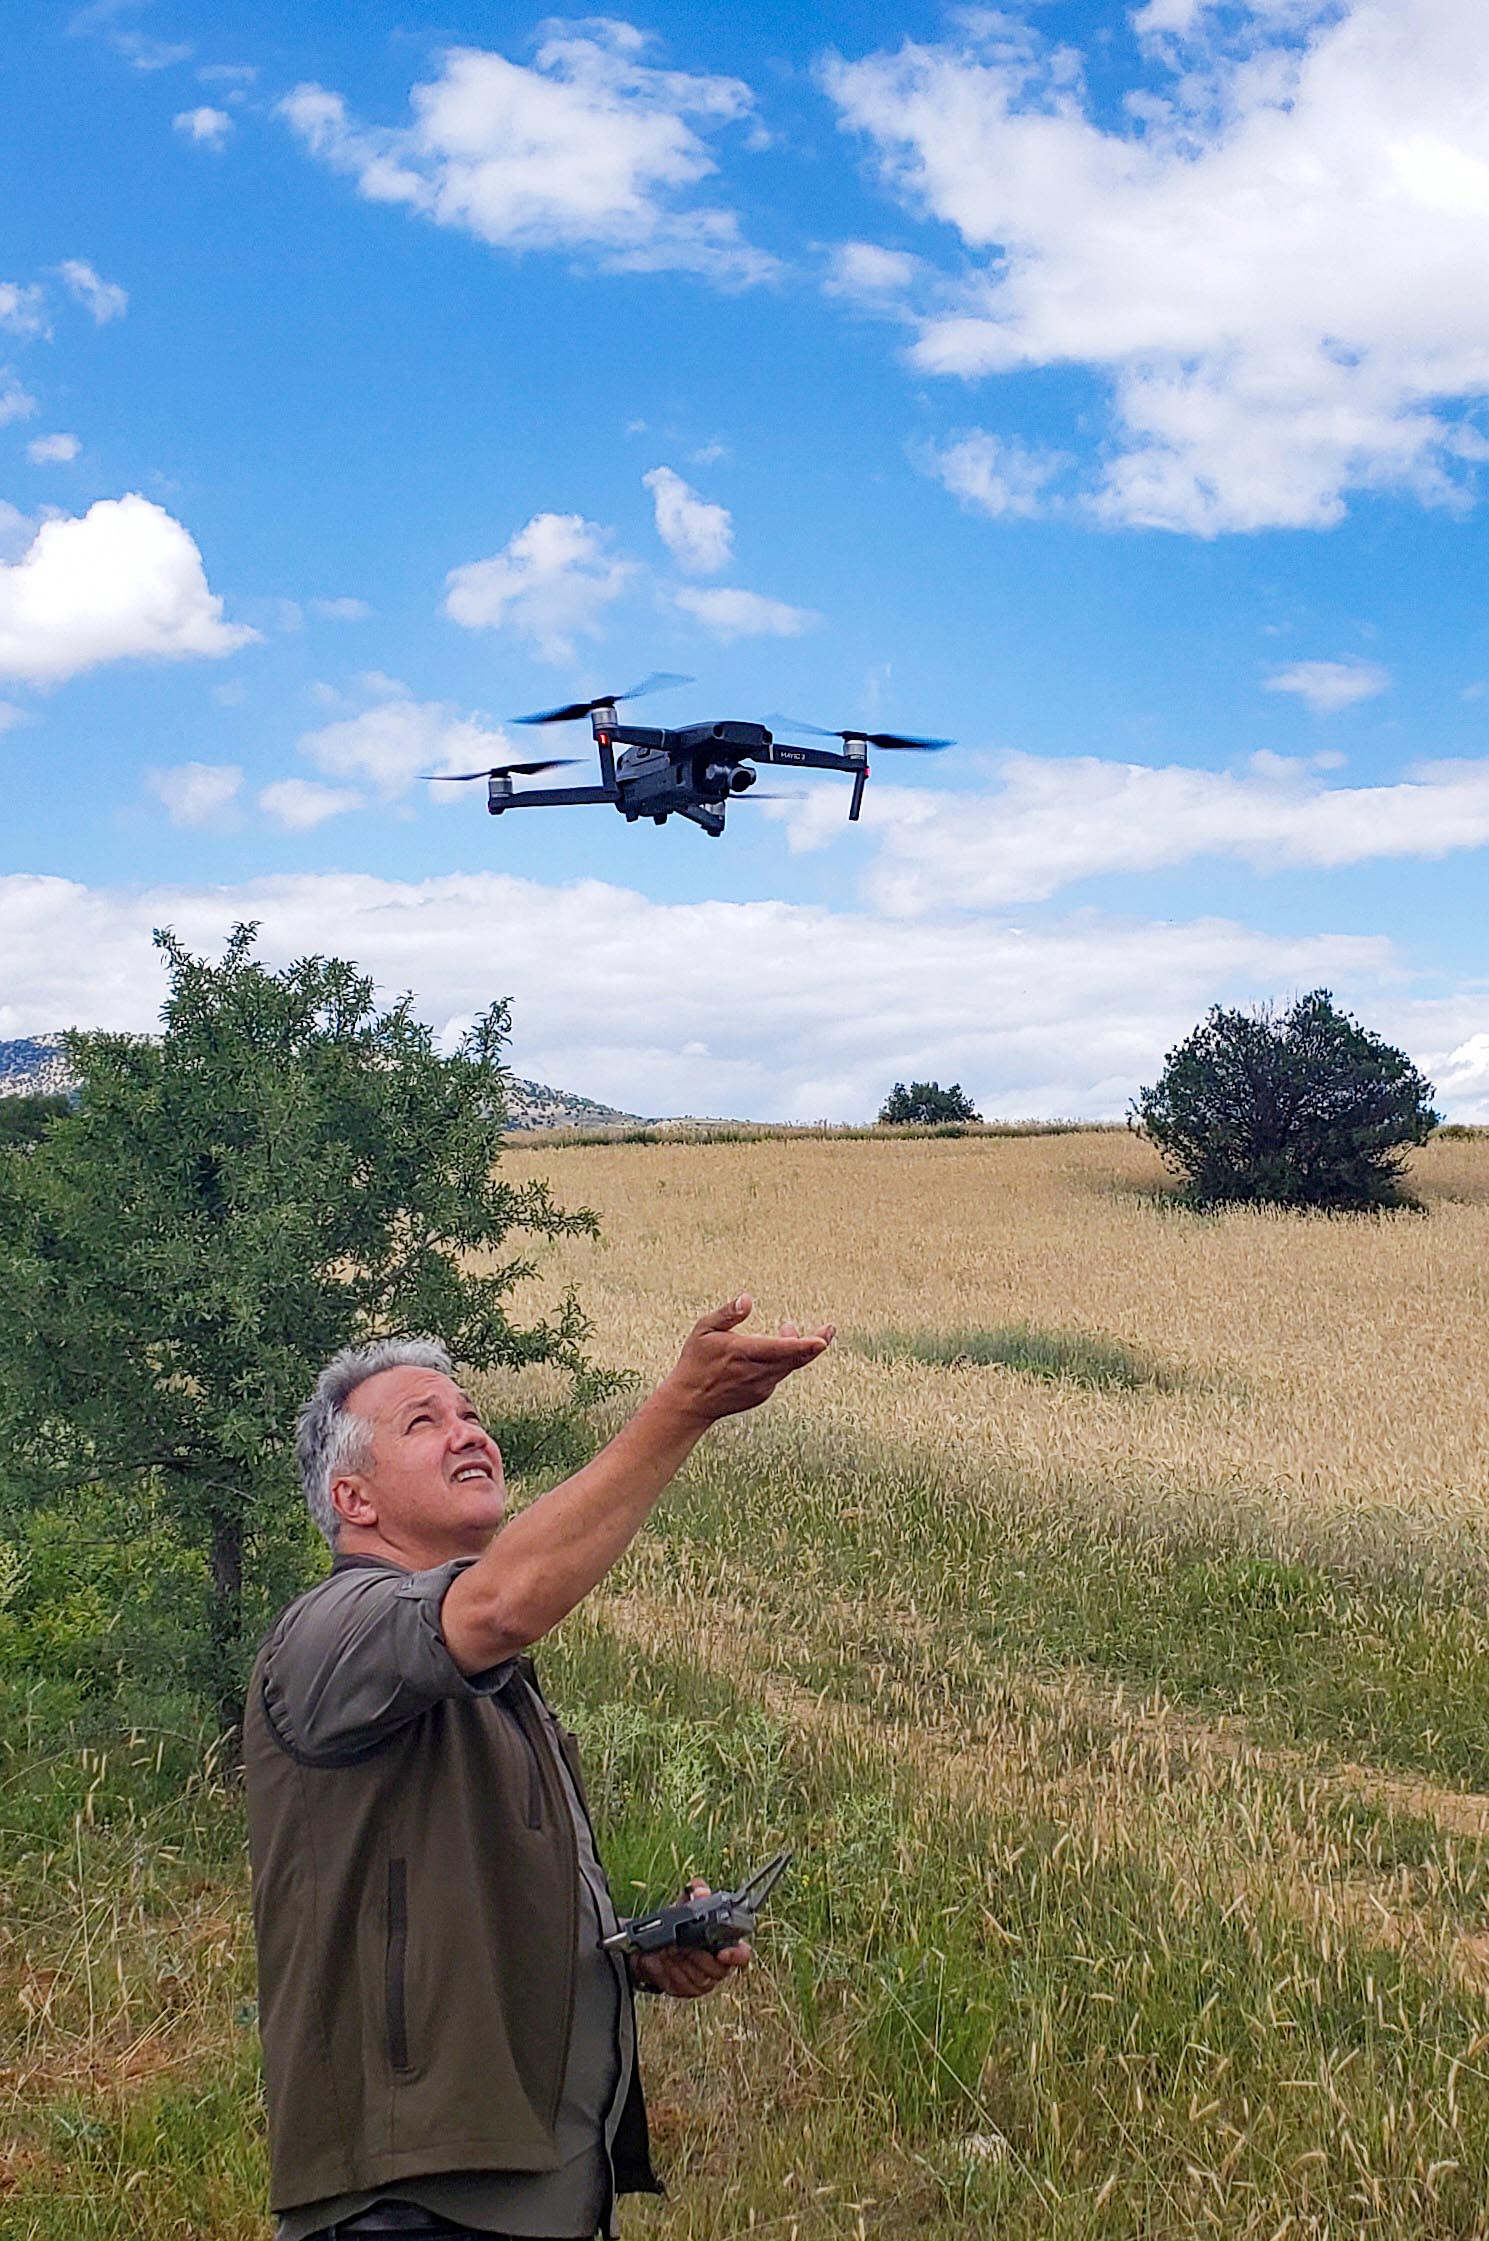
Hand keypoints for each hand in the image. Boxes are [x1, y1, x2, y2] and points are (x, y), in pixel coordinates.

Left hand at [629, 1883, 752, 1999]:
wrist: (652, 1947)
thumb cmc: (676, 1926)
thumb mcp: (684, 1905)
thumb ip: (695, 1893)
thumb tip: (701, 1891)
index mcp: (725, 1944)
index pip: (743, 1955)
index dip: (736, 1956)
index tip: (722, 1953)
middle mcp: (718, 1966)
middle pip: (718, 1970)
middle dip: (699, 1957)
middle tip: (684, 1946)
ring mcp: (704, 1981)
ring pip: (700, 1978)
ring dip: (684, 1964)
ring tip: (674, 1950)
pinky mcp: (688, 1991)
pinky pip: (684, 1986)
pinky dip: (673, 1973)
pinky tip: (668, 1963)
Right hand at [657, 1296, 834, 1428]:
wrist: (690, 1401)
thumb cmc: (696, 1361)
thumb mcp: (704, 1329)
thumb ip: (728, 1313)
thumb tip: (748, 1298)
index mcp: (743, 1353)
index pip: (780, 1349)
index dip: (803, 1344)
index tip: (822, 1340)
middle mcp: (756, 1372)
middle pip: (794, 1359)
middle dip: (814, 1344)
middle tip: (829, 1329)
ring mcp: (761, 1386)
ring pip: (789, 1366)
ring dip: (797, 1348)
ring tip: (788, 1327)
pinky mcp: (762, 1394)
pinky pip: (779, 1374)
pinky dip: (784, 1360)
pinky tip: (774, 1349)